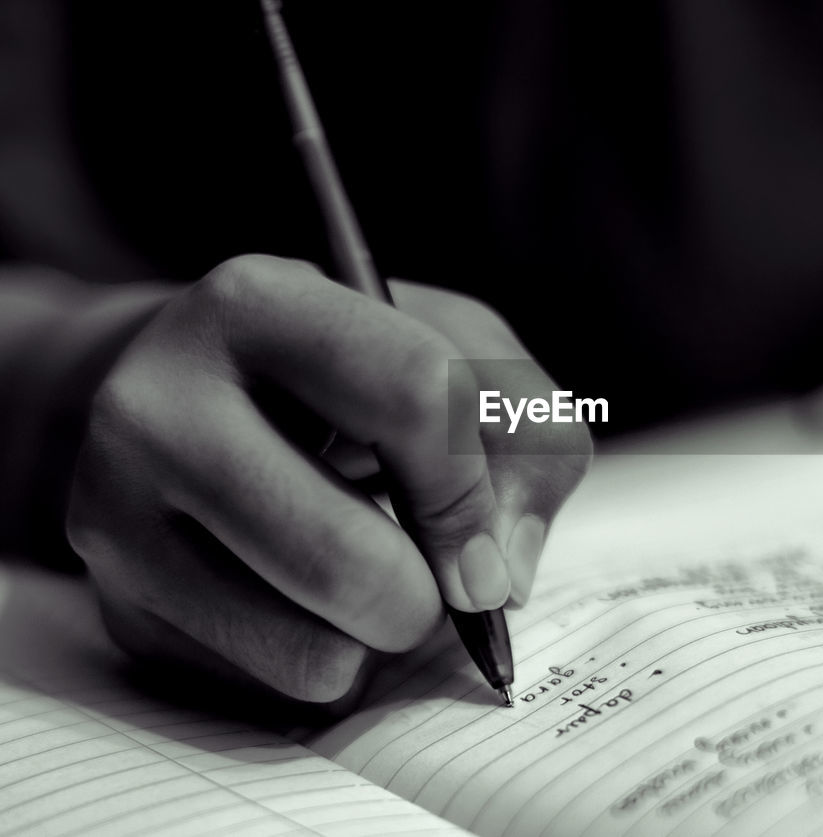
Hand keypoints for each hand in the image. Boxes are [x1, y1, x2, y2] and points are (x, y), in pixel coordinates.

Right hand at [65, 256, 589, 701]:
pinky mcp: (117, 610)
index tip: (487, 531)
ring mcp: (116, 516)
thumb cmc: (344, 372)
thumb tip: (503, 578)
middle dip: (429, 595)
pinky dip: (325, 664)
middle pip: (351, 560)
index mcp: (256, 306)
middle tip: (431, 577)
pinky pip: (273, 695)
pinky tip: (304, 598)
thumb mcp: (454, 348)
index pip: (416, 395)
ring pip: (314, 654)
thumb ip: (527, 432)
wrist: (183, 400)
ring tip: (360, 573)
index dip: (474, 481)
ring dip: (378, 639)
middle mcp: (157, 407)